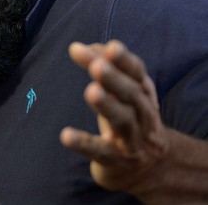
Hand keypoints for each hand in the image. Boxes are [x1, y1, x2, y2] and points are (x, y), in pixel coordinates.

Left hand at [60, 40, 168, 194]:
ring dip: (108, 106)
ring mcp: (131, 140)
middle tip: (97, 66)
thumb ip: (103, 66)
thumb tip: (82, 47)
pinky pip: (100, 152)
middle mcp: (142, 115)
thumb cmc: (129, 119)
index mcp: (143, 94)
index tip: (111, 46)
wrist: (150, 168)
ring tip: (91, 92)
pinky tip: (66, 136)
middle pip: (131, 94)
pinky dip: (84, 143)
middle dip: (115, 79)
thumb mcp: (121, 92)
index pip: (137, 74)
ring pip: (123, 121)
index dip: (124, 60)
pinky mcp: (115, 161)